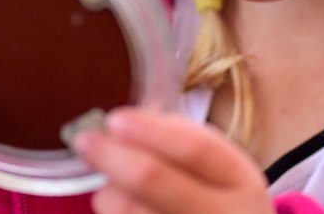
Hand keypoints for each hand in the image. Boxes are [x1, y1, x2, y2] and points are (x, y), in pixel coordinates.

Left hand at [75, 108, 276, 213]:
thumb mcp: (220, 168)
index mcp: (240, 181)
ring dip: (108, 192)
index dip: (150, 131)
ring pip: (129, 211)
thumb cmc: (220, 200)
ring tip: (112, 184)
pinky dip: (114, 212)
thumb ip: (180, 139)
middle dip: (111, 155)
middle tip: (84, 140)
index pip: (194, 148)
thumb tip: (125, 125)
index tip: (115, 119)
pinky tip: (120, 206)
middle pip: (152, 180)